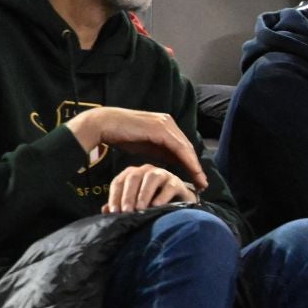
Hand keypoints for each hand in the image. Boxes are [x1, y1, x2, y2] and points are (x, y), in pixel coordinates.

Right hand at [65, 107, 207, 189]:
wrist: (104, 125)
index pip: (182, 146)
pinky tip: (193, 173)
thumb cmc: (121, 136)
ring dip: (195, 167)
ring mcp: (166, 124)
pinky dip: (187, 162)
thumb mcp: (145, 146)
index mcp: (165, 125)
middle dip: (196, 167)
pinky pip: (179, 148)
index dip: (190, 163)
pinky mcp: (161, 129)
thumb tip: (172, 162)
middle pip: (187, 148)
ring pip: (186, 149)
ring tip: (200, 183)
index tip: (196, 179)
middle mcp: (168, 122)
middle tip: (203, 184)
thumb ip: (159, 152)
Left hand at [102, 163, 197, 213]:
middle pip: (133, 178)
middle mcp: (146, 170)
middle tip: (126, 211)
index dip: (115, 196)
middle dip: (128, 195)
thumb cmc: (151, 202)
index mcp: (132, 174)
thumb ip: (120, 206)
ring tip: (140, 209)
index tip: (114, 212)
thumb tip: (105, 210)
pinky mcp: (176, 182)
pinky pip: (168, 186)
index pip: (119, 182)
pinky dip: (162, 196)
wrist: (178, 203)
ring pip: (151, 178)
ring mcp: (162, 174)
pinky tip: (156, 206)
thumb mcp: (134, 204)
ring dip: (144, 194)